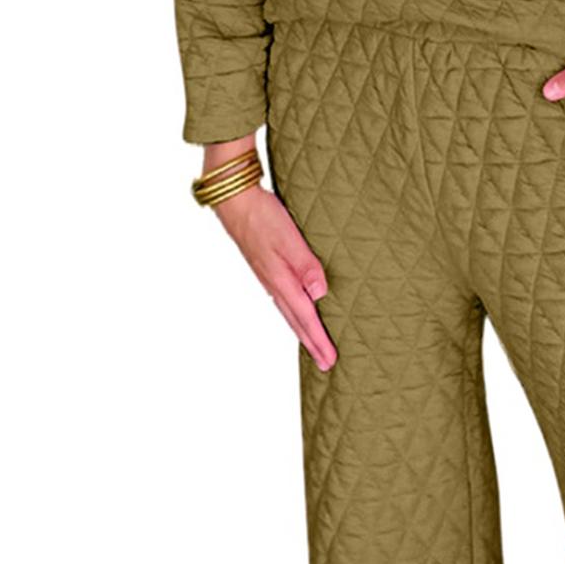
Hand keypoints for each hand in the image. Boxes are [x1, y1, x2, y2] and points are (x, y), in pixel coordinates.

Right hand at [206, 144, 336, 369]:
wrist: (234, 200)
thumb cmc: (262, 216)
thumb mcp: (289, 238)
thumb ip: (306, 266)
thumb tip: (320, 295)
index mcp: (280, 280)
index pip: (305, 317)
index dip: (319, 339)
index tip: (330, 360)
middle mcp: (273, 283)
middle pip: (296, 320)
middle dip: (311, 342)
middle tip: (325, 363)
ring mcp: (267, 277)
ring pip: (288, 311)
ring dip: (302, 330)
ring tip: (313, 343)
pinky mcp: (265, 267)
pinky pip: (282, 299)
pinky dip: (292, 312)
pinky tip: (296, 309)